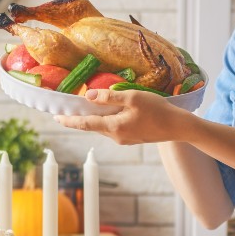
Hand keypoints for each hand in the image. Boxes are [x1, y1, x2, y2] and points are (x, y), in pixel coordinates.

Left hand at [54, 88, 191, 144]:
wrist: (178, 127)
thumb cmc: (158, 110)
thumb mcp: (133, 98)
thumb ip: (109, 97)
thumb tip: (88, 96)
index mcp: (114, 127)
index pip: (85, 124)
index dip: (69, 120)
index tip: (55, 117)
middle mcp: (116, 136)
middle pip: (92, 126)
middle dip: (78, 119)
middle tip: (65, 111)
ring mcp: (124, 139)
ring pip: (103, 127)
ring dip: (93, 119)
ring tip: (84, 109)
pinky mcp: (132, 138)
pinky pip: (113, 128)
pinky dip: (106, 120)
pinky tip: (108, 112)